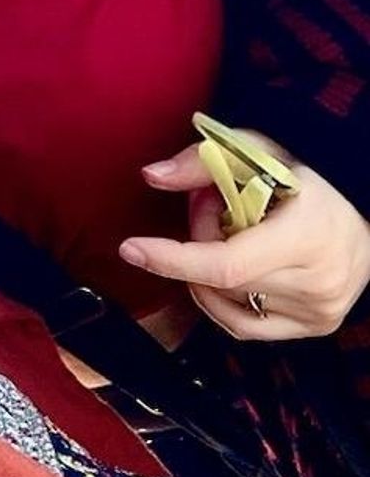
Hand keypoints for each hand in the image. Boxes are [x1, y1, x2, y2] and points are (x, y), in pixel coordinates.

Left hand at [118, 133, 369, 340]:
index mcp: (308, 236)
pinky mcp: (318, 326)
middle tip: (210, 201)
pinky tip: (226, 268)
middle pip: (221, 280)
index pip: (227, 265)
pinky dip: (221, 298)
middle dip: (197, 239)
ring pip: (229, 303)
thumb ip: (202, 161)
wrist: (364, 203)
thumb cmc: (308, 171)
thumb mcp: (257, 149)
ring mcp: (321, 312)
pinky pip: (246, 326)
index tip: (131, 248)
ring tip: (229, 228)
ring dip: (209, 270)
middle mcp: (319, 283)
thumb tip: (150, 176)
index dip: (174, 259)